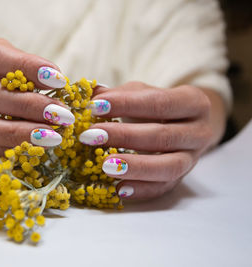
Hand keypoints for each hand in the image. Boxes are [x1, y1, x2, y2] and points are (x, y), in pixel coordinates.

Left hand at [80, 82, 226, 199]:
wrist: (184, 125)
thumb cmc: (156, 106)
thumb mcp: (141, 92)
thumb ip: (118, 93)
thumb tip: (89, 92)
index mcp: (193, 102)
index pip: (159, 102)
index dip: (126, 104)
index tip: (95, 106)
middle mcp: (199, 132)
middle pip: (163, 136)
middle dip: (124, 136)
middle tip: (91, 136)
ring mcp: (192, 159)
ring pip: (169, 167)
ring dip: (135, 167)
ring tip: (104, 165)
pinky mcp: (181, 180)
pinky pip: (162, 188)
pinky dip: (140, 190)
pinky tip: (118, 189)